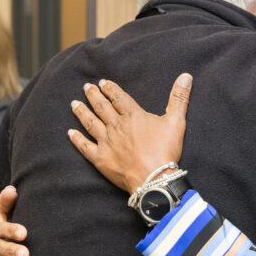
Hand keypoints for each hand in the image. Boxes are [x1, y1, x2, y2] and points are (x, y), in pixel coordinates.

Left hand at [68, 73, 191, 193]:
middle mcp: (116, 126)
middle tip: (86, 87)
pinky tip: (70, 133)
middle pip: (102, 107)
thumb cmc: (166, 150)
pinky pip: (85, 147)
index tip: (102, 82)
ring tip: (74, 103)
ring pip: (90, 123)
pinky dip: (77, 139)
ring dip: (82, 112)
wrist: (154, 179)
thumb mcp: (176, 121)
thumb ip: (179, 97)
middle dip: (93, 96)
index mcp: (133, 116)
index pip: (118, 98)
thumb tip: (186, 76)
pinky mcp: (100, 159)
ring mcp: (106, 142)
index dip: (110, 89)